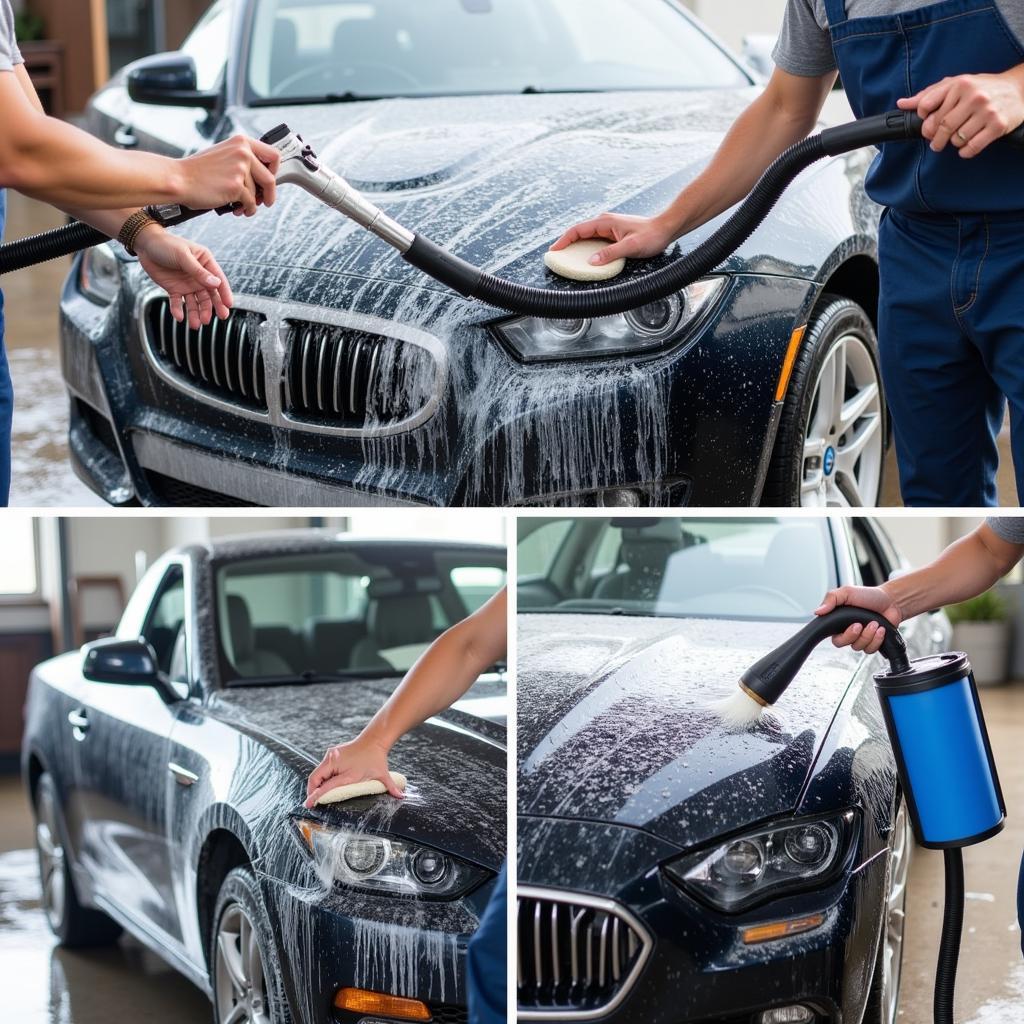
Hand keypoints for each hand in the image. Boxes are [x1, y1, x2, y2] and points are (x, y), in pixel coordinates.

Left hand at [135, 225, 231, 328]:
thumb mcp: (183, 256)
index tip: (228, 305)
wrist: (145, 244)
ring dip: (196, 313)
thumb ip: (198, 271)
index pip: (218, 281)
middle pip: (209, 295)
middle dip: (211, 308)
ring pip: (195, 302)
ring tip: (196, 324)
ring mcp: (187, 284)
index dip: (224, 293)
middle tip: (213, 319)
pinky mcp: (175, 289)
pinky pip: (178, 303)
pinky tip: (179, 317)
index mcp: (205, 263)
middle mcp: (199, 276)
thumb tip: (216, 284)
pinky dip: (178, 310)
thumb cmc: (167, 244)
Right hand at [178, 135, 280, 215]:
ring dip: (252, 204)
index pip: (273, 154)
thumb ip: (242, 160)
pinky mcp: (236, 186)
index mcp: (241, 142)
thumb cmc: (198, 171)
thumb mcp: (224, 155)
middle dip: (268, 193)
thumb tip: (261, 176)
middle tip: (263, 201)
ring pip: (258, 193)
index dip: (275, 171)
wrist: (179, 179)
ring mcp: (240, 169)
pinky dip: (247, 210)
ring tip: (241, 206)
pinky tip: (239, 210)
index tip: (270, 180)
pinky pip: (251, 203)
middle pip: (271, 178)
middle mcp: (243, 152)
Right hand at [304, 735, 403, 808]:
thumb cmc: (377, 758)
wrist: (374, 739)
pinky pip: (322, 767)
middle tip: (311, 801)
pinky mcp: (332, 753)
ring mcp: (332, 756)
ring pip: (317, 772)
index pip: (326, 786)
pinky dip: (321, 776)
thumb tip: (401, 796)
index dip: (316, 796)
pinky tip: (324, 782)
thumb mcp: (382, 774)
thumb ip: (390, 787)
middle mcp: (336, 762)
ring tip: (316, 793)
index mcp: (347, 772)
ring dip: (316, 783)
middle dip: (312, 790)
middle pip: (316, 778)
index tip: (309, 804)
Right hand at [549, 213, 674, 267]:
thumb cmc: (651, 236)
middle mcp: (604, 222)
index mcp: (605, 222)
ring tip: (566, 257)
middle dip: (566, 243)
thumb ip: (610, 254)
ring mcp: (608, 228)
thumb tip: (591, 261)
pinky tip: (583, 256)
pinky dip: (585, 247)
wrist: (665, 228)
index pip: (578, 230)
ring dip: (575, 245)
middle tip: (556, 256)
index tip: (554, 250)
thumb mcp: (631, 247)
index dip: (564, 240)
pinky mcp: (613, 234)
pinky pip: (594, 240)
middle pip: (579, 232)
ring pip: (586, 236)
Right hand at [815, 585, 902, 654]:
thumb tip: (817, 611)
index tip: (852, 625)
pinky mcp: (872, 643)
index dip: (841, 635)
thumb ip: (831, 599)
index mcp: (838, 621)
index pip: (832, 635)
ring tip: (875, 623)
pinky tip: (881, 630)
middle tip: (860, 624)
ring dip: (868, 636)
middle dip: (853, 635)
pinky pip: (870, 649)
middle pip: (842, 644)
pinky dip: (877, 640)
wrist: (891, 601)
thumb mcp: (847, 592)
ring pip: (858, 647)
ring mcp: (860, 638)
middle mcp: (848, 631)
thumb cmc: (869, 596)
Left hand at [898, 69, 1023, 158]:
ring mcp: (986, 111)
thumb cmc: (982, 88)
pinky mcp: (997, 126)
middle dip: (935, 138)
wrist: (1019, 89)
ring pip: (955, 139)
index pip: (927, 107)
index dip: (924, 121)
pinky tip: (967, 146)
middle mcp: (973, 96)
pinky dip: (965, 151)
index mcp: (960, 84)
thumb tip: (902, 104)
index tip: (929, 124)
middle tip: (937, 141)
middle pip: (940, 127)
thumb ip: (929, 94)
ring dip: (953, 143)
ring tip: (958, 137)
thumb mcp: (956, 84)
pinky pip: (971, 148)